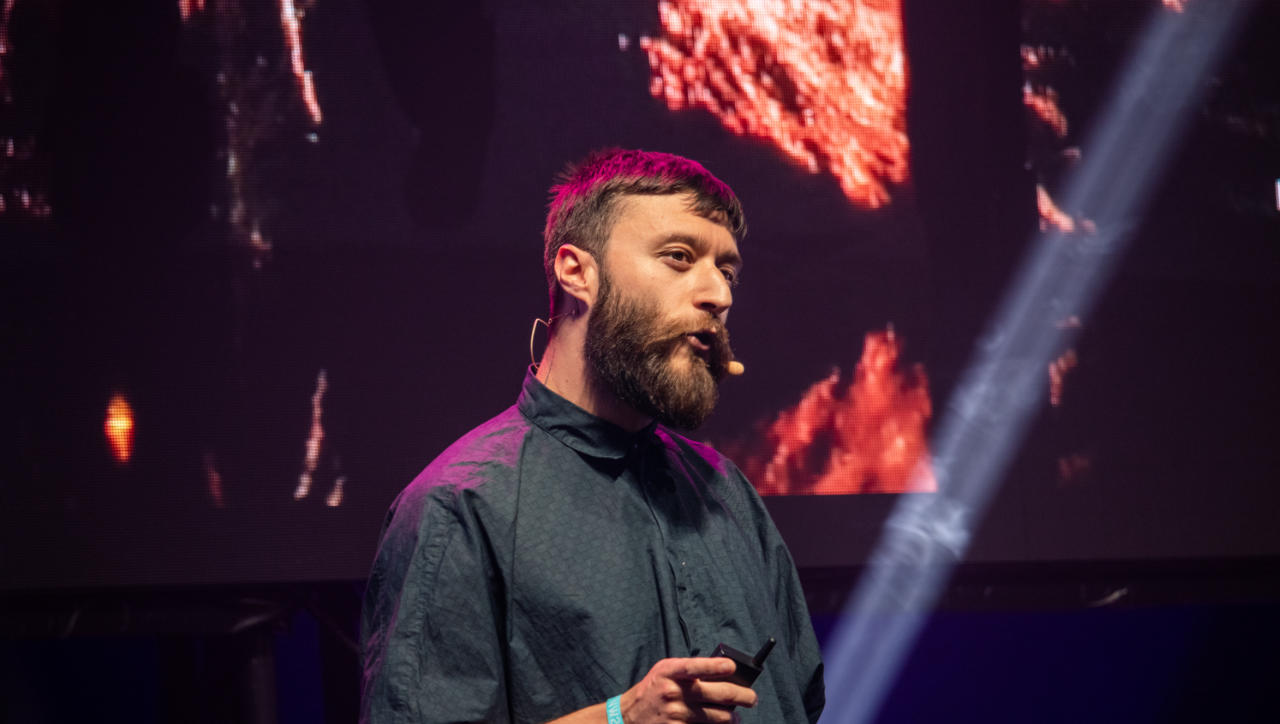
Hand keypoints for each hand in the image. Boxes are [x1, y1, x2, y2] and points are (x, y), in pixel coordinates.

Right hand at [619, 657, 756, 722]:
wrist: (629, 717)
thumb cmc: (652, 689)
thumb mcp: (665, 672)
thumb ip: (688, 671)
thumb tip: (722, 673)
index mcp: (669, 672)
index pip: (695, 667)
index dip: (714, 666)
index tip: (732, 667)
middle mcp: (673, 692)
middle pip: (716, 694)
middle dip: (741, 696)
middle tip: (752, 698)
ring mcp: (677, 713)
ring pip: (716, 716)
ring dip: (731, 717)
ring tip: (736, 716)